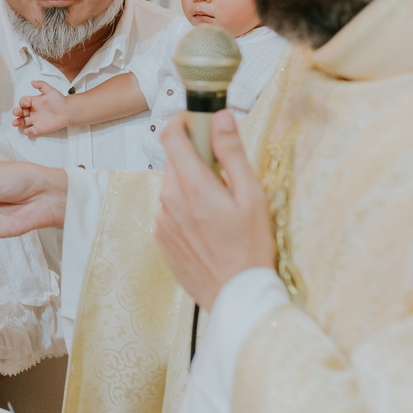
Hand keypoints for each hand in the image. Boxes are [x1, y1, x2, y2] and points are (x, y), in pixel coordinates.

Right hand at [12, 81, 68, 137]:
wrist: (68, 111)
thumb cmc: (59, 100)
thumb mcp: (50, 91)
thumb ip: (42, 85)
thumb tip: (32, 82)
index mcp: (33, 102)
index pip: (23, 102)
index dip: (23, 102)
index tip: (26, 103)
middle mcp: (32, 111)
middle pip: (20, 112)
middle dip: (17, 112)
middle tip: (16, 112)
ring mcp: (35, 120)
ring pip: (23, 121)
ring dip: (18, 122)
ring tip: (14, 123)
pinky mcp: (39, 128)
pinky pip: (31, 131)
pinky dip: (28, 132)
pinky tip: (27, 131)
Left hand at [155, 110, 275, 310]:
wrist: (235, 295)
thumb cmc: (250, 246)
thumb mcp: (251, 195)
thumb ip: (232, 153)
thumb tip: (221, 117)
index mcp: (191, 185)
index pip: (170, 136)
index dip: (182, 121)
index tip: (197, 121)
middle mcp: (168, 200)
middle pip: (174, 161)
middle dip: (195, 159)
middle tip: (223, 174)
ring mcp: (161, 220)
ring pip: (173, 186)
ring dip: (191, 186)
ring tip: (219, 208)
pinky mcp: (161, 237)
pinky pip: (170, 210)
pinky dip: (186, 208)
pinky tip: (208, 226)